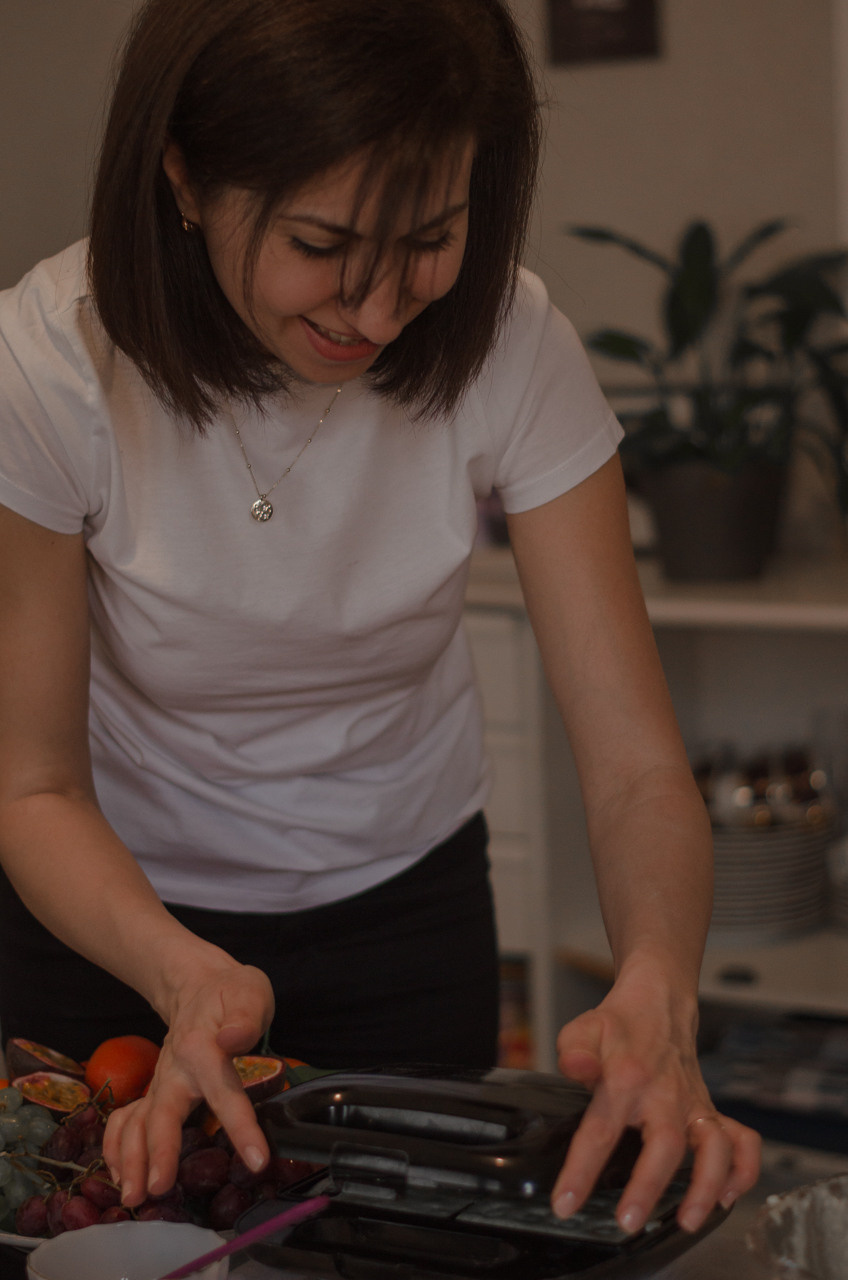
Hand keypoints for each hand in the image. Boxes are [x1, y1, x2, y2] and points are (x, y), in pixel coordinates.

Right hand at [102, 960, 274, 1205]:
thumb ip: (245, 1017)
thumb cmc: (231, 993)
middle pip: (160, 1114)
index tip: (257, 1162)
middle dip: (157, 1153)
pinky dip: (117, 1149)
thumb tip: (233, 1039)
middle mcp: (174, 1070)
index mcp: (203, 1049)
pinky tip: (120, 1176)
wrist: (197, 985)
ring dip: (130, 1160)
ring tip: (132, 1198)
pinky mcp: (153, 1091)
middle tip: (156, 1190)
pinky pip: (126, 1121)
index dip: (241, 1128)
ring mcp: (159, 1082)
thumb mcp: (250, 992)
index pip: (225, 1092)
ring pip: (136, 1123)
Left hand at [549, 966, 760, 1234]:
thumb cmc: (620, 1024)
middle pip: (666, 1144)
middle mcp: (665, 1094)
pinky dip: (744, 1170)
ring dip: (706, 1186)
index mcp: (627, 1077)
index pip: (601, 1128)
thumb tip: (576, 1067)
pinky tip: (728, 1196)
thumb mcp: (584, 1029)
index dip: (582, 1169)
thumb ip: (574, 1051)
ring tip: (688, 1220)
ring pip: (715, 1147)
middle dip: (649, 1186)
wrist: (660, 1001)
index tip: (566, 1204)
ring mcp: (693, 1105)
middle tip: (629, 1222)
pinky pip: (742, 1141)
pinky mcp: (711, 1112)